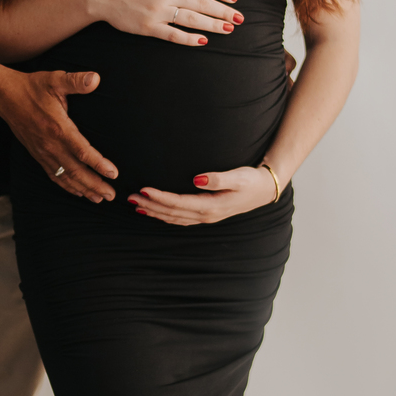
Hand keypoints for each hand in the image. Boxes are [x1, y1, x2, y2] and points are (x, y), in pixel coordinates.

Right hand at [0, 70, 117, 201]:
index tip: (114, 174)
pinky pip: (53, 175)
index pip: (82, 151)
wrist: (4, 96)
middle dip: (95, 184)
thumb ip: (76, 81)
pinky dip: (67, 186)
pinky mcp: (37, 155)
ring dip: (83, 189)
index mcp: (58, 128)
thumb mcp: (54, 79)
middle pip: (76, 171)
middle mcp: (50, 144)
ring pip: (65, 177)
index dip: (99, 164)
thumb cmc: (32, 87)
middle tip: (112, 195)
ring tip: (99, 198)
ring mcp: (42, 152)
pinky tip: (78, 192)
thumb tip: (96, 78)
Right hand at [85, 0, 242, 46]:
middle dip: (223, 11)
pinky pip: (173, 34)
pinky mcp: (149, 27)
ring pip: (191, 19)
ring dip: (212, 25)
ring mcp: (158, 12)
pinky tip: (202, 41)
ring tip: (228, 30)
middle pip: (202, 4)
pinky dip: (189, 38)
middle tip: (239, 19)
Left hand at [129, 165, 279, 224]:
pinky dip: (164, 215)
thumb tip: (197, 180)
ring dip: (154, 212)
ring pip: (173, 218)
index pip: (179, 203)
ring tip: (136, 205)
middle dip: (150, 205)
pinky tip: (154, 211)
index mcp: (211, 206)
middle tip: (129, 198)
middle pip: (172, 212)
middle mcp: (206, 215)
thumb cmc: (252, 180)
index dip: (160, 197)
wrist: (265, 190)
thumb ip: (218, 178)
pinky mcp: (205, 214)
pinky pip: (180, 218)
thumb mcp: (239, 176)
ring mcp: (205, 217)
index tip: (143, 189)